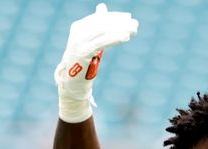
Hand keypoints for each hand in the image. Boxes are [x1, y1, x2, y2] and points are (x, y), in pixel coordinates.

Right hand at [54, 3, 138, 121]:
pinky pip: (101, 42)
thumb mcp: (91, 41)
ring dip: (120, 29)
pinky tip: (125, 37)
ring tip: (133, 30)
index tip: (131, 19)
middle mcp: (77, 32)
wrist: (72, 82)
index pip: (100, 18)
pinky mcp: (83, 52)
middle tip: (135, 24)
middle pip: (102, 23)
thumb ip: (97, 25)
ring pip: (102, 31)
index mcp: (79, 26)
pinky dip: (114, 38)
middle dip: (120, 23)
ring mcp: (78, 42)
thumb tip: (102, 7)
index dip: (116, 17)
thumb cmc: (83, 61)